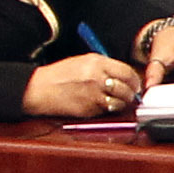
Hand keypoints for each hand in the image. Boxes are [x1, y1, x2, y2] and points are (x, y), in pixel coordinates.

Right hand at [24, 53, 140, 117]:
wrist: (38, 89)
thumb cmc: (59, 75)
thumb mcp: (82, 62)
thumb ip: (104, 67)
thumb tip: (124, 76)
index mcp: (97, 63)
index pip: (127, 72)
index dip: (134, 80)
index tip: (135, 84)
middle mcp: (97, 78)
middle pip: (127, 88)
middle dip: (131, 93)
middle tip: (130, 95)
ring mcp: (94, 95)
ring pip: (120, 102)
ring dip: (121, 103)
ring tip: (115, 101)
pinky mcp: (89, 109)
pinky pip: (106, 111)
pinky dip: (107, 110)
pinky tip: (100, 105)